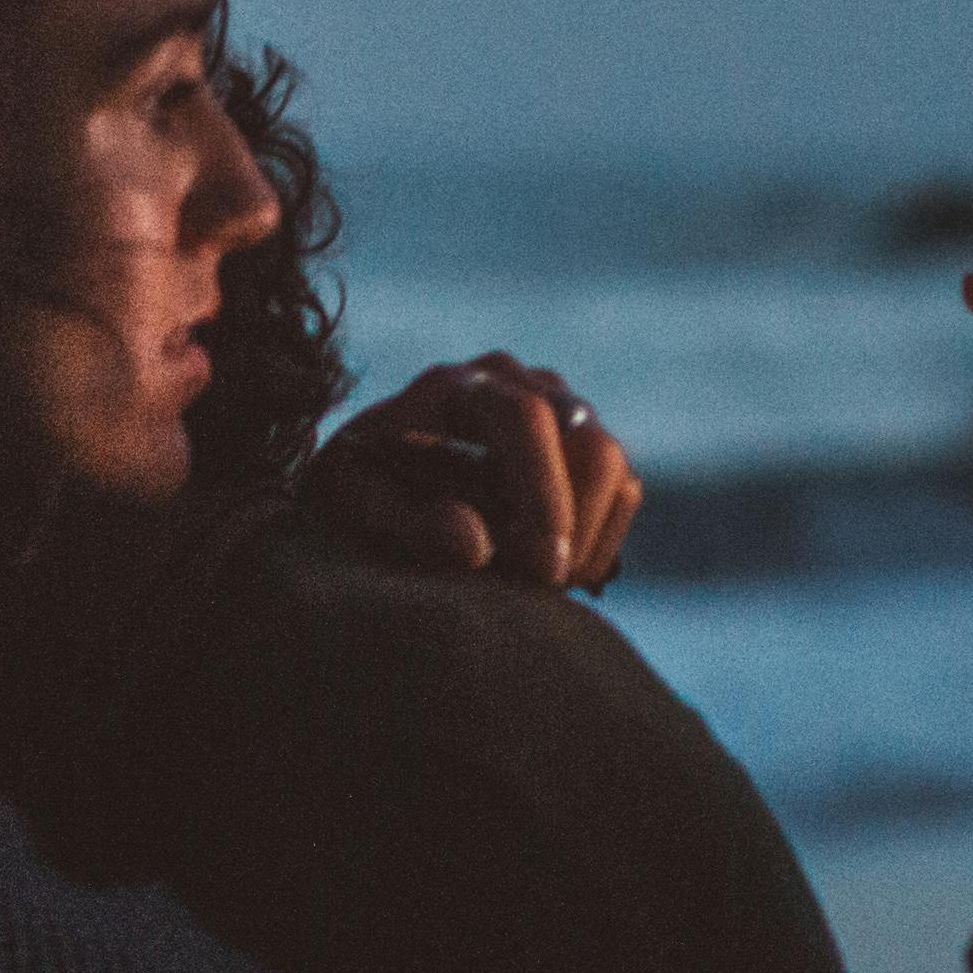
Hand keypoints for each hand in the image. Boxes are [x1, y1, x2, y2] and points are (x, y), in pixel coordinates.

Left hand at [305, 356, 644, 591]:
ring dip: (588, 539)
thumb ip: (403, 520)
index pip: (524, 419)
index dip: (542, 494)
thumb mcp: (349, 502)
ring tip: (535, 586)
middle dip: (575, 525)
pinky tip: (550, 573)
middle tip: (537, 590)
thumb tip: (475, 544)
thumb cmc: (354, 486)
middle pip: (587, 440)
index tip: (541, 568)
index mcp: (456, 385)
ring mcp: (557, 408)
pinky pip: (623, 490)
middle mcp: (518, 382)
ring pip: (614, 469)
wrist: (368, 472)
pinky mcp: (581, 444)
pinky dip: (600, 540)